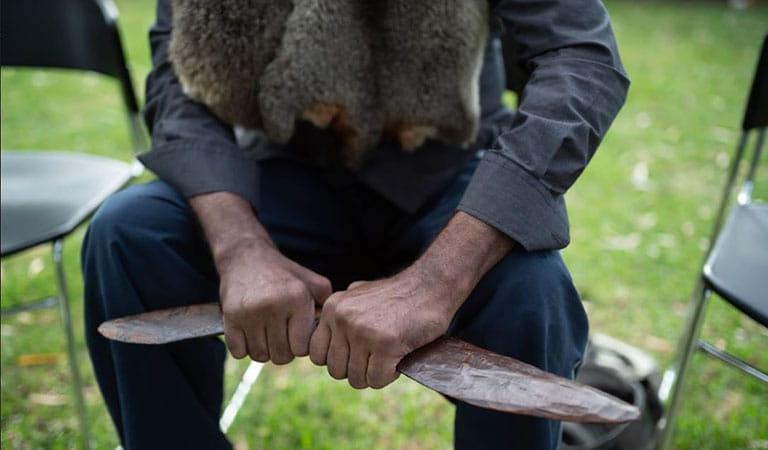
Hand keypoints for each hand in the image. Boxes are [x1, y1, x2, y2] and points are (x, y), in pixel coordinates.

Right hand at [188, 191, 331, 364]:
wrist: (246, 257)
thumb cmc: (282, 274)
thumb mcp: (310, 281)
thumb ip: (327, 303)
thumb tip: (335, 329)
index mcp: (297, 298)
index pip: (302, 348)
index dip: (300, 345)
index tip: (296, 335)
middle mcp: (275, 306)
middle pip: (282, 356)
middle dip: (283, 350)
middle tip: (280, 335)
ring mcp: (250, 313)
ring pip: (260, 356)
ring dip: (263, 349)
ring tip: (265, 332)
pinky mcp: (230, 317)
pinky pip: (239, 352)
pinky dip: (244, 348)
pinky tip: (249, 333)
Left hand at [308, 211, 514, 388]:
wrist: (432, 285)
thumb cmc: (399, 295)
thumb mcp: (360, 295)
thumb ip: (341, 315)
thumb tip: (327, 341)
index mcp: (333, 308)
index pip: (317, 355)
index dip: (339, 361)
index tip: (358, 355)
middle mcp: (342, 318)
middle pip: (336, 371)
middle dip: (357, 371)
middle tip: (377, 359)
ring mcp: (362, 331)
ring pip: (356, 379)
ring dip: (374, 375)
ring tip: (390, 357)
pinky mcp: (385, 344)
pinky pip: (377, 380)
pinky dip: (389, 376)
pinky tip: (399, 359)